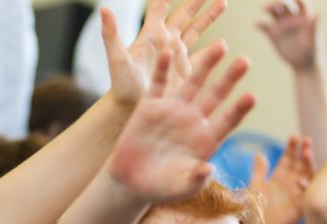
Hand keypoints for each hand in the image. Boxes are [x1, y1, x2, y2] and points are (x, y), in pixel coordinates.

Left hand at [105, 0, 225, 109]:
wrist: (131, 109)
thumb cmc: (121, 84)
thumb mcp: (116, 57)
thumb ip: (111, 33)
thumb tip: (103, 9)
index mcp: (151, 34)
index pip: (160, 8)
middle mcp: (166, 41)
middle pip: (183, 14)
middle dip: (196, 1)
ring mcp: (177, 55)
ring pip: (196, 30)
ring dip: (208, 17)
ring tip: (222, 2)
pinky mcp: (185, 71)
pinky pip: (202, 57)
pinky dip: (214, 49)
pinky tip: (222, 42)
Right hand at [108, 44, 254, 202]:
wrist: (131, 181)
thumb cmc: (161, 187)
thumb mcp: (180, 188)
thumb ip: (194, 180)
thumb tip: (208, 169)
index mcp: (206, 139)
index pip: (227, 121)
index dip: (239, 110)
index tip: (251, 97)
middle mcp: (193, 121)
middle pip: (216, 95)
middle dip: (230, 79)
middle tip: (245, 61)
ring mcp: (173, 111)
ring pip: (193, 83)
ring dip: (206, 65)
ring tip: (221, 45)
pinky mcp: (151, 107)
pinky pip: (158, 85)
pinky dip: (162, 69)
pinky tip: (168, 52)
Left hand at [249, 134, 313, 223]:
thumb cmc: (256, 210)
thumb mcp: (256, 186)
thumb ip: (259, 170)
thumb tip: (260, 153)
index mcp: (279, 177)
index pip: (288, 158)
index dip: (291, 148)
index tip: (294, 136)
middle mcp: (290, 183)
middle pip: (300, 163)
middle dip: (304, 151)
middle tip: (305, 139)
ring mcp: (297, 193)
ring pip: (307, 175)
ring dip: (309, 164)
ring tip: (307, 152)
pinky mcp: (300, 205)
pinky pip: (307, 193)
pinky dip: (306, 186)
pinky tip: (301, 179)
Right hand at [256, 0, 318, 70]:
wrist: (303, 64)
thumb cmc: (312, 51)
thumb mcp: (315, 39)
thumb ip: (316, 26)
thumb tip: (319, 13)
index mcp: (304, 16)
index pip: (300, 2)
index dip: (296, 0)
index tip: (292, 1)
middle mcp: (292, 17)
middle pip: (285, 4)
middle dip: (280, 2)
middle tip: (276, 5)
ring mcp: (282, 25)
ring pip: (273, 11)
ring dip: (269, 8)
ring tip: (264, 9)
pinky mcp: (273, 34)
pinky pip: (264, 25)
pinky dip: (259, 23)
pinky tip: (255, 24)